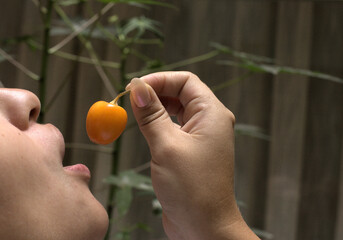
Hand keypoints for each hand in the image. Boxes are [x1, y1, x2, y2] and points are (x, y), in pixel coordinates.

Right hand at [127, 72, 258, 239]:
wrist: (205, 227)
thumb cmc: (191, 188)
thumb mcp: (166, 146)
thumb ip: (151, 114)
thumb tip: (137, 87)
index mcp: (212, 114)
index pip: (185, 81)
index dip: (159, 80)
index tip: (135, 87)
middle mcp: (210, 121)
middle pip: (181, 93)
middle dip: (155, 93)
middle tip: (129, 99)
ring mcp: (201, 136)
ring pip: (176, 110)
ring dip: (155, 109)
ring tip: (133, 113)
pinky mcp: (192, 150)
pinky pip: (174, 128)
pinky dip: (158, 125)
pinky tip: (144, 129)